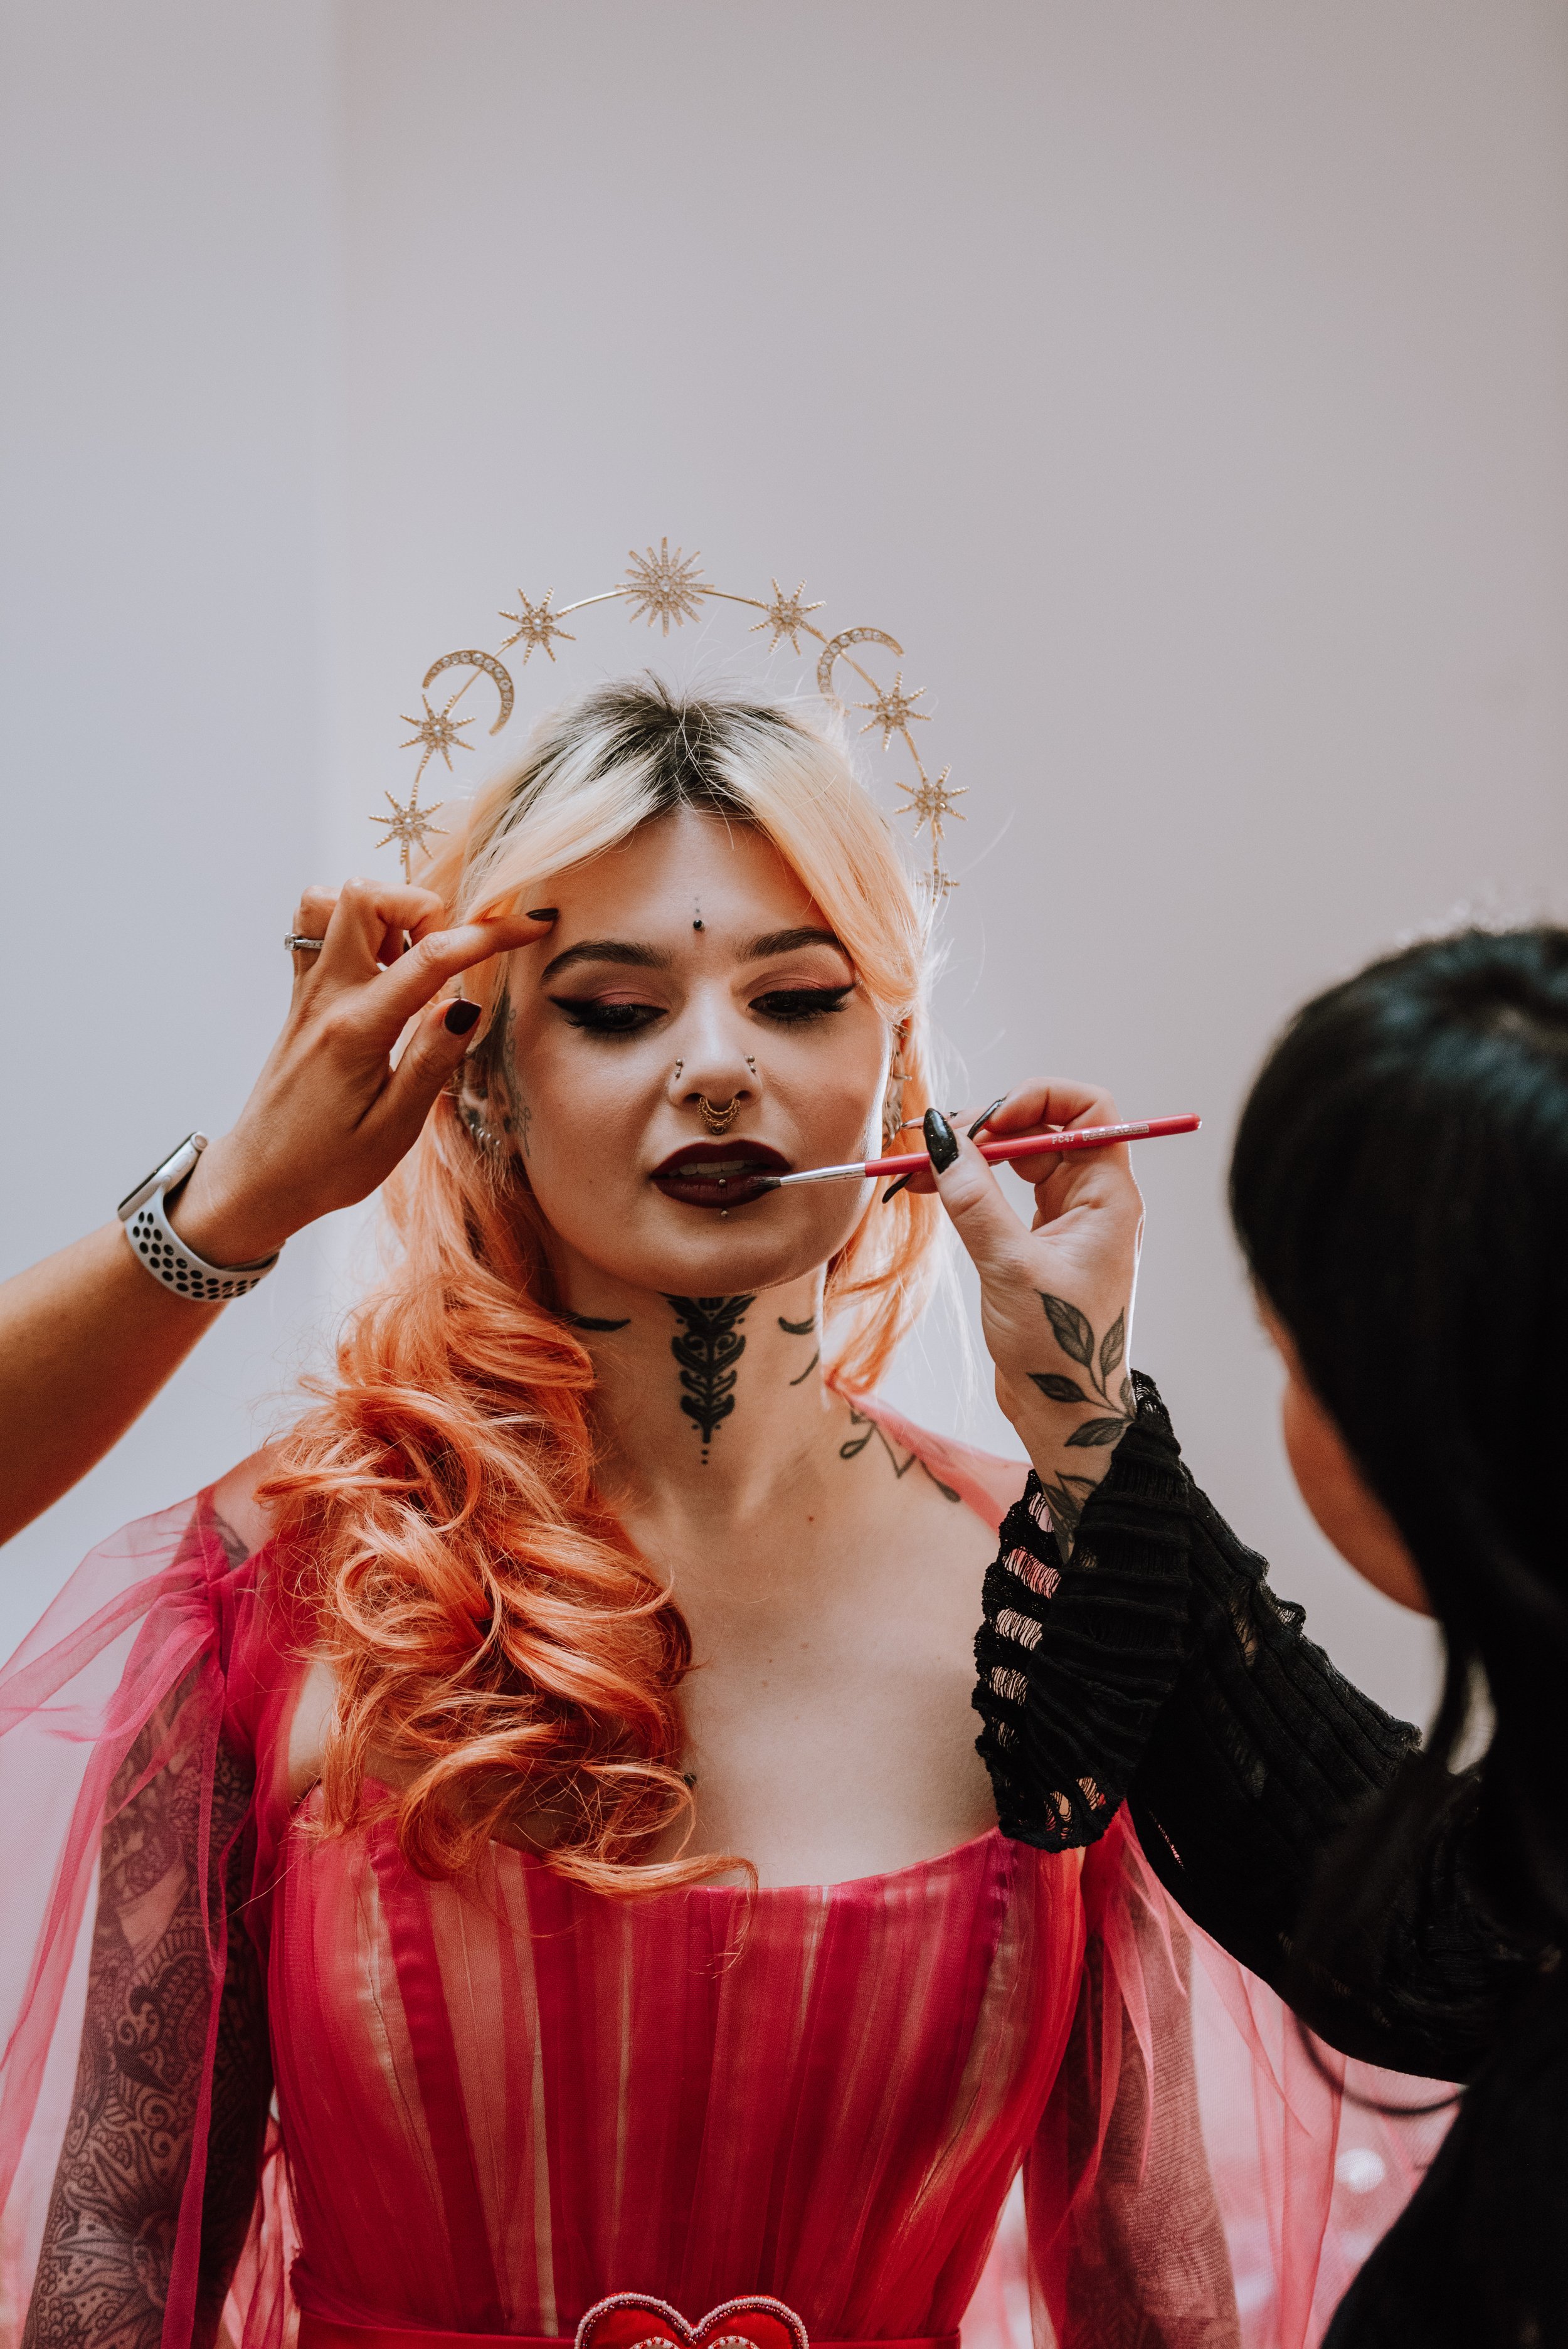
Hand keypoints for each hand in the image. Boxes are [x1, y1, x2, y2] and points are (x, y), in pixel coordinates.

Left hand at [168, 878, 551, 1264]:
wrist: (258, 1179)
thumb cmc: (326, 1165)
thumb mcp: (393, 1130)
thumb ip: (430, 1061)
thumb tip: (464, 1004)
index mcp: (355, 1030)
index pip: (429, 959)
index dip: (486, 936)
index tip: (526, 928)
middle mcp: (325, 997)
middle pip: (365, 897)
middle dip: (421, 909)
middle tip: (443, 964)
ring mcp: (306, 991)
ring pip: (333, 902)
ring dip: (383, 915)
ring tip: (408, 966)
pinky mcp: (300, 996)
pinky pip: (317, 929)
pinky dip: (356, 928)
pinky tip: (382, 973)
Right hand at [918, 1082, 1144, 1556]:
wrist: (1066, 1413)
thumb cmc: (1059, 1348)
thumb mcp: (1012, 1267)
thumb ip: (975, 1200)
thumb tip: (942, 1138)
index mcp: (1110, 1196)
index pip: (1087, 1109)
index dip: (1038, 1099)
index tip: (987, 1122)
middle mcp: (1093, 1199)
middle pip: (1044, 1128)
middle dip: (987, 1127)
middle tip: (933, 1141)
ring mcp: (1066, 1220)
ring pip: (1018, 1160)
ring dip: (971, 1156)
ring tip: (919, 1166)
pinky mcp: (1038, 1242)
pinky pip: (1004, 1194)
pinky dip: (969, 1187)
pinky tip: (931, 1191)